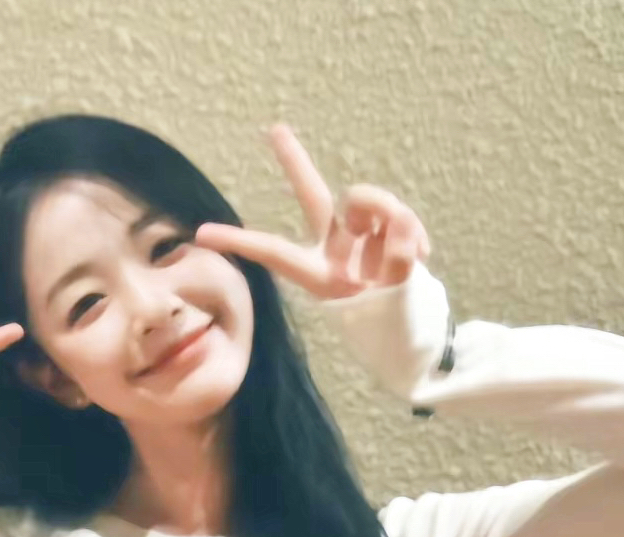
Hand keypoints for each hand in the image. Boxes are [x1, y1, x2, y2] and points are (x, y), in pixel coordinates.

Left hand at [196, 125, 430, 299]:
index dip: (240, 242)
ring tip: (411, 255)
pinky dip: (414, 231)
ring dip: (391, 218)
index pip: (273, 251)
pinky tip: (424, 254)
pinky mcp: (387, 223)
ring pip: (368, 199)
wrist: (410, 321)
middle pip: (313, 196)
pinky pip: (399, 212)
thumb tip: (399, 221)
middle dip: (296, 162)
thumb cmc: (388, 319)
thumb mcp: (388, 301)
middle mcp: (333, 246)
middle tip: (274, 129)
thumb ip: (395, 260)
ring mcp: (360, 232)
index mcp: (316, 274)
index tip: (199, 234)